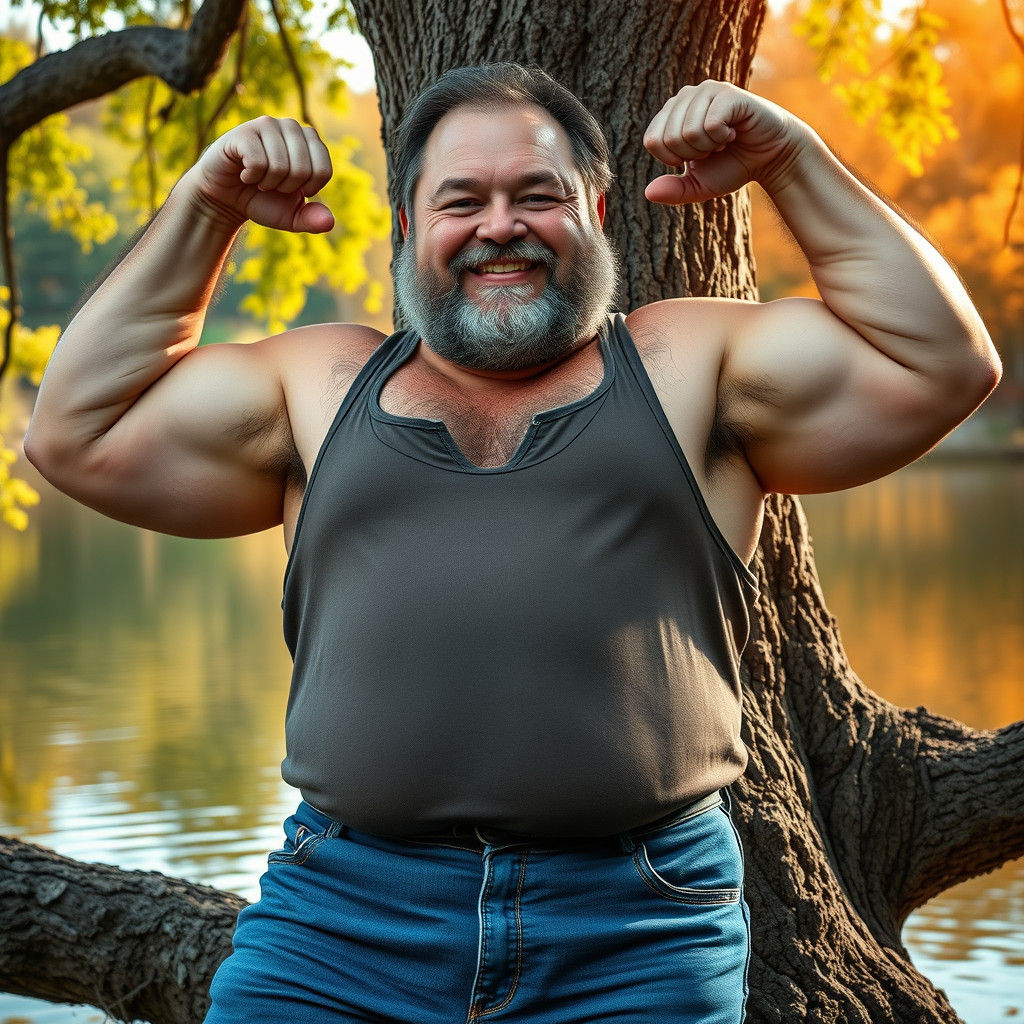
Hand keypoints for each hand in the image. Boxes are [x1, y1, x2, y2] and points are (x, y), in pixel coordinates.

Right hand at [188, 116, 334, 231]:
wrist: (227, 198)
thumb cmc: (263, 201)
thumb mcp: (292, 216)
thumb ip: (313, 220)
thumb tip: (328, 223)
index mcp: (310, 142)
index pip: (323, 170)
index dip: (307, 189)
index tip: (292, 188)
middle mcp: (291, 127)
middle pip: (303, 169)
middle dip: (286, 187)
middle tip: (271, 183)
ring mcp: (267, 125)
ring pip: (280, 166)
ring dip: (267, 183)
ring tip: (258, 178)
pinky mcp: (244, 132)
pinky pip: (258, 162)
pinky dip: (251, 177)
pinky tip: (244, 172)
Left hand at [643, 81, 806, 204]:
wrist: (770, 158)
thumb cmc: (732, 165)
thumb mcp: (698, 185)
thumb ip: (673, 191)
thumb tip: (649, 193)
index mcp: (672, 113)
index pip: (652, 141)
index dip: (674, 159)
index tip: (697, 155)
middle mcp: (686, 96)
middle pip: (669, 138)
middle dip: (693, 155)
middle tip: (713, 148)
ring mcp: (707, 90)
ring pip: (688, 132)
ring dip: (709, 147)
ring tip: (724, 140)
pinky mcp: (728, 93)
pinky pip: (710, 125)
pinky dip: (722, 138)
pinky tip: (734, 132)